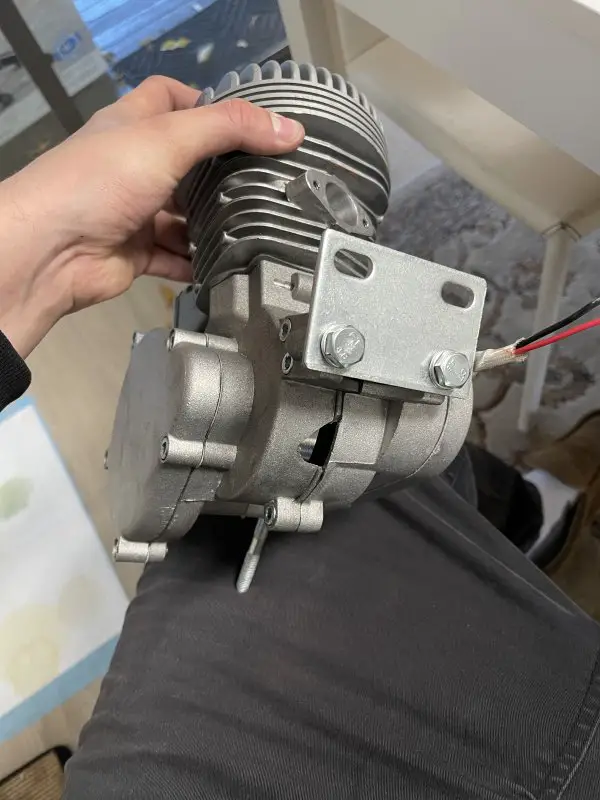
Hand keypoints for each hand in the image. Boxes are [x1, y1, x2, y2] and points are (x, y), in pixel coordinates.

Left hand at [0, 76, 303, 356]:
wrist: (51, 251)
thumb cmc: (101, 181)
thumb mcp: (168, 139)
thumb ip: (229, 129)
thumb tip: (290, 130)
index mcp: (132, 125)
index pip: (170, 98)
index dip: (206, 102)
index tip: (246, 121)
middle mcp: (132, 165)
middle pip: (187, 162)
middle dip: (222, 171)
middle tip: (267, 179)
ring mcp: (134, 211)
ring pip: (185, 214)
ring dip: (215, 221)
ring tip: (258, 224)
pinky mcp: (136, 252)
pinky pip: (176, 256)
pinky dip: (199, 261)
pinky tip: (229, 263)